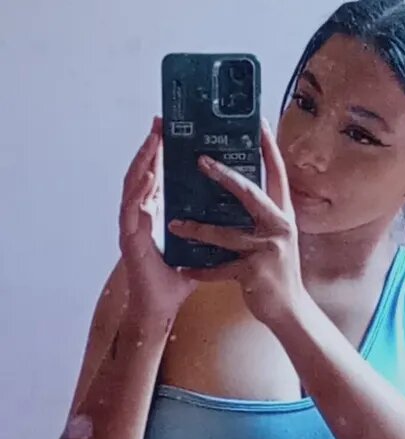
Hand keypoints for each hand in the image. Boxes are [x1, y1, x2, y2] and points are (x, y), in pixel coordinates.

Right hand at [119, 117, 197, 324]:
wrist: (159, 310)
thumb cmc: (174, 281)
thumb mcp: (197, 248)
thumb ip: (209, 230)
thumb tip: (235, 214)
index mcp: (156, 216)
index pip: (157, 177)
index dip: (161, 153)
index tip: (170, 130)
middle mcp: (141, 217)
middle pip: (142, 175)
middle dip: (150, 148)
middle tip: (159, 122)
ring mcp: (132, 228)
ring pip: (133, 187)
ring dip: (142, 162)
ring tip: (153, 141)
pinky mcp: (129, 241)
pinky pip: (132, 212)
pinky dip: (139, 192)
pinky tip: (147, 176)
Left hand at [167, 119, 306, 329]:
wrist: (290, 311)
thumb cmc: (277, 274)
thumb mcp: (276, 240)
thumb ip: (263, 218)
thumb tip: (243, 193)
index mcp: (283, 216)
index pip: (277, 175)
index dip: (268, 149)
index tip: (257, 123)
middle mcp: (279, 228)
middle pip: (249, 194)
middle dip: (223, 176)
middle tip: (199, 160)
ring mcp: (268, 250)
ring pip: (225, 234)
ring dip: (196, 229)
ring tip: (173, 223)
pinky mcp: (255, 273)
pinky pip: (220, 268)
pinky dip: (200, 270)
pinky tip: (184, 269)